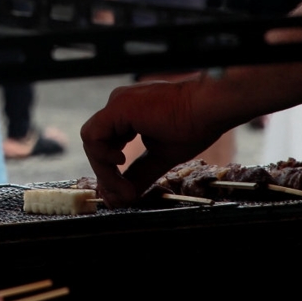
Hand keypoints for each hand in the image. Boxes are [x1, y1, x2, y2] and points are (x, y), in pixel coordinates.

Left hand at [80, 78, 222, 206]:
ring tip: (124, 186)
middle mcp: (118, 106)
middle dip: (106, 174)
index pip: (106, 145)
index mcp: (128, 115)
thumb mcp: (161, 157)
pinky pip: (94, 136)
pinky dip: (102, 155)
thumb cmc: (195, 124)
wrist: (209, 108)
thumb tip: (125, 196)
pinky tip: (120, 162)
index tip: (122, 194)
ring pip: (92, 141)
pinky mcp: (118, 108)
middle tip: (123, 196)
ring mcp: (117, 104)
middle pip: (96, 145)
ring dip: (104, 169)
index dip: (109, 172)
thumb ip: (139, 174)